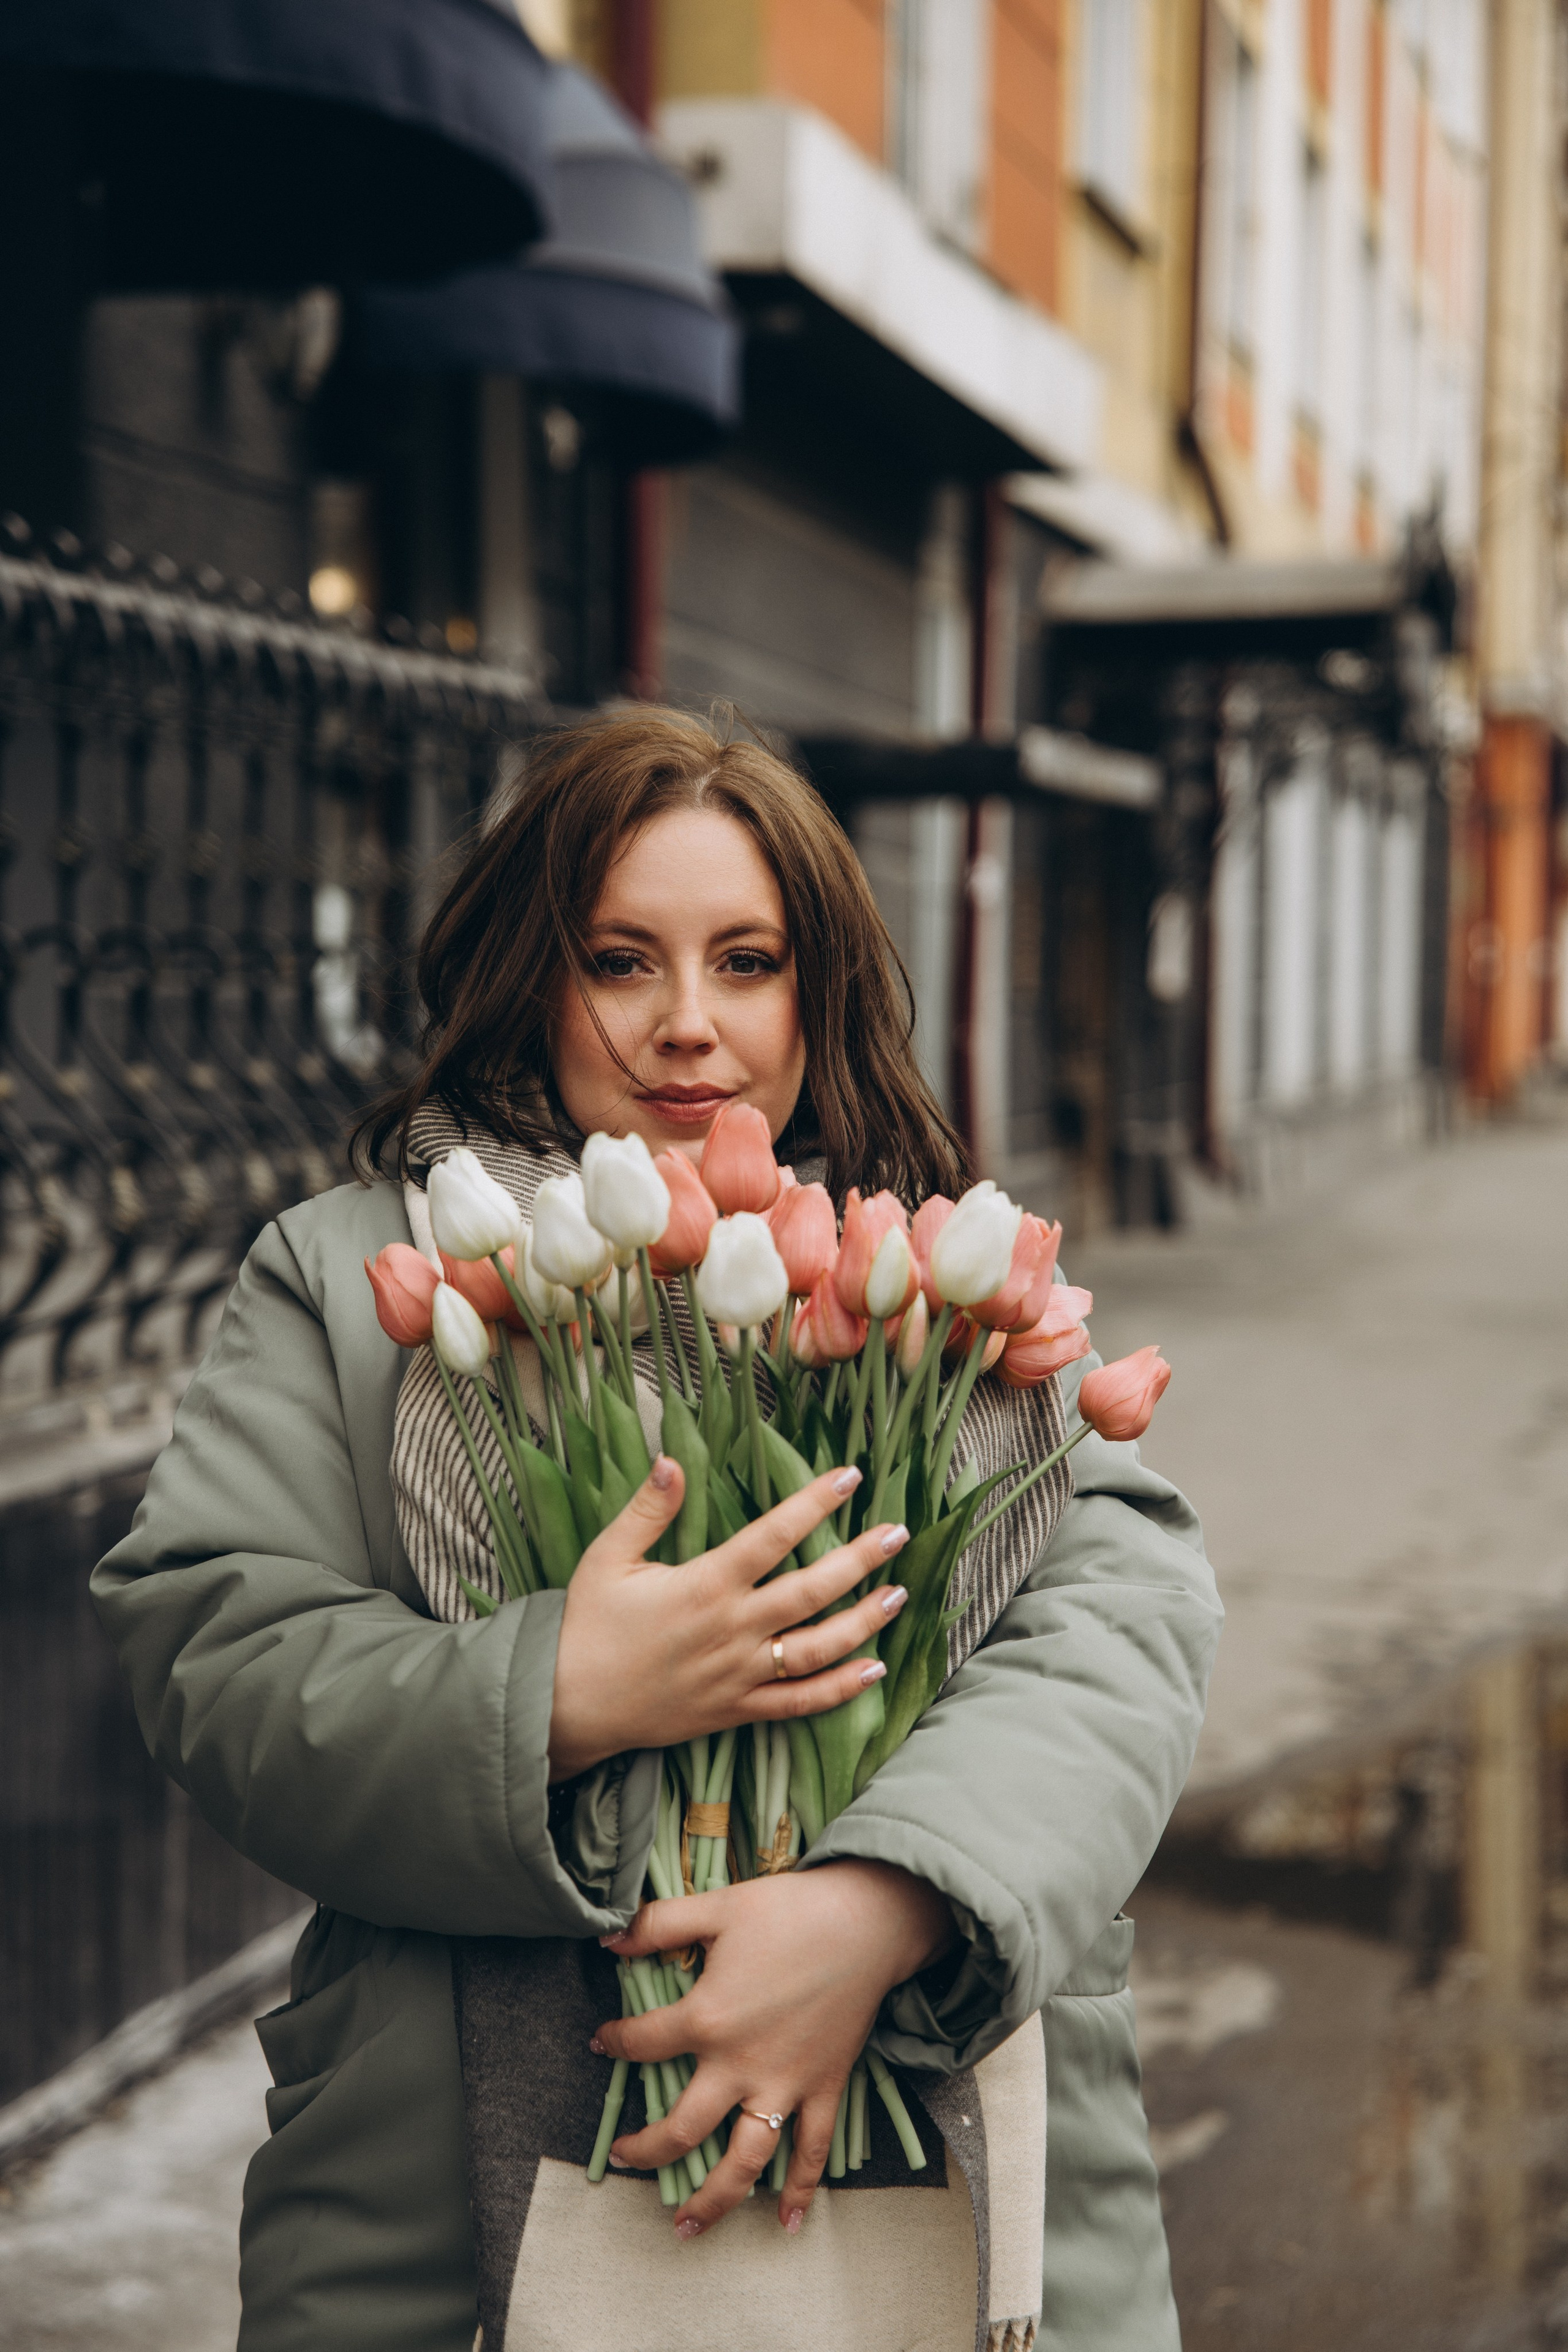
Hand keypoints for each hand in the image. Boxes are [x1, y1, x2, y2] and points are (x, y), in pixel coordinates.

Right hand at [547, 1460, 909, 1780]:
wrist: (567, 1704)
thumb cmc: (587, 1626)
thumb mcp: (607, 1557)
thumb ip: (647, 1509)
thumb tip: (672, 1459)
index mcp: (704, 1585)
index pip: (773, 1535)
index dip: (814, 1502)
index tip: (850, 1475)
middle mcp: (731, 1629)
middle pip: (811, 1590)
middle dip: (860, 1559)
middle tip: (897, 1533)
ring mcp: (738, 1674)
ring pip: (817, 1649)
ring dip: (863, 1621)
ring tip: (898, 1595)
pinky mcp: (736, 1710)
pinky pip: (798, 1704)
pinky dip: (840, 1689)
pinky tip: (872, 1669)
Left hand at [595, 1862, 955, 2234]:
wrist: (867, 1921)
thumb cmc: (789, 1911)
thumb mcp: (716, 1907)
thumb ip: (658, 1924)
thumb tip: (607, 1936)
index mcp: (707, 2020)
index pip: (642, 2044)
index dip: (613, 2042)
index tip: (601, 2042)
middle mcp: (740, 2066)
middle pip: (681, 2129)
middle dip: (646, 2151)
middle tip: (624, 2159)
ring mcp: (785, 2086)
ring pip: (743, 2160)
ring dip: (712, 2199)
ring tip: (685, 2227)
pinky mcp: (824, 2089)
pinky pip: (813, 2151)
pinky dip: (801, 2190)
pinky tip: (786, 2223)